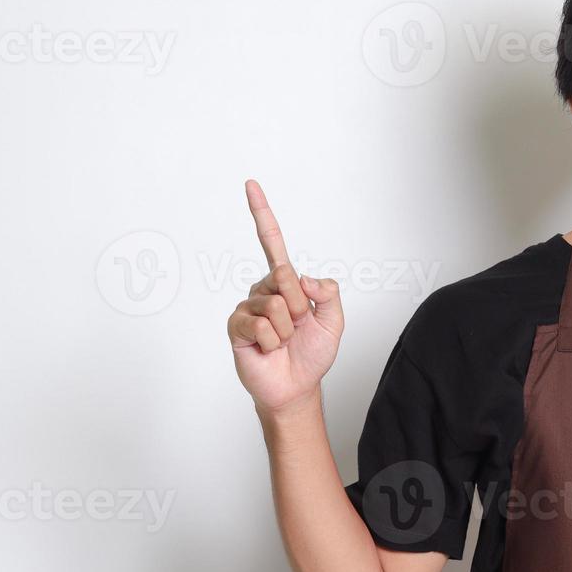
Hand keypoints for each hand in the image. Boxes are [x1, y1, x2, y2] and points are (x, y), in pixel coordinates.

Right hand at [227, 179, 343, 413]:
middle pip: (285, 279)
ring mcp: (248, 308)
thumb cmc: (312, 354)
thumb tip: (303, 277)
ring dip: (287, 330)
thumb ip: (328, 294)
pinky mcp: (236, 327)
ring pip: (274, 306)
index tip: (251, 184)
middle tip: (297, 328)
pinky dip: (272, 342)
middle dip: (299, 308)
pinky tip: (269, 350)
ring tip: (283, 342)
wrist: (296, 387)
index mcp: (286, 283)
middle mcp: (263, 290)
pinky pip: (260, 325)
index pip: (271, 242)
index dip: (262, 213)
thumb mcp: (334, 322)